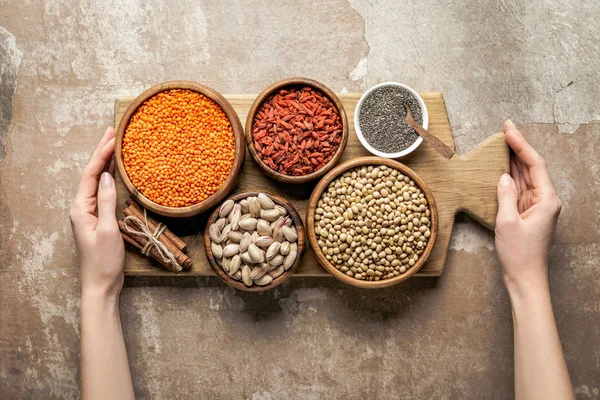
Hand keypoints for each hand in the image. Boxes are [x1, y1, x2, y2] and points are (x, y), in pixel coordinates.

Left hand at [70, 127, 123, 298]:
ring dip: (106, 162)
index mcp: (80, 208)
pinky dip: (110, 178)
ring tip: (115, 144)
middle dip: (102, 152)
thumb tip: (108, 176)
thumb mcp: (108, 229)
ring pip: (97, 181)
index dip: (102, 154)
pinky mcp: (98, 218)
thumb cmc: (103, 261)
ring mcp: (89, 212)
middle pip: (92, 174)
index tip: (113, 137)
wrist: (101, 284)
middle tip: (112, 131)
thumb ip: (106, 202)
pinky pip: (103, 192)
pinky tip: (116, 171)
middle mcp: (82, 207)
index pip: (91, 174)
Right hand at [495, 120, 561, 294]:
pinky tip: (503, 167)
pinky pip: (520, 190)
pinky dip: (511, 177)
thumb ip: (505, 196)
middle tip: (505, 128)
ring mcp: (537, 207)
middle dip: (518, 147)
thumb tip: (503, 177)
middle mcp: (545, 200)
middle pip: (532, 167)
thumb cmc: (520, 254)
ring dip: (514, 160)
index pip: (534, 164)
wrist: (525, 279)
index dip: (521, 145)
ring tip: (503, 142)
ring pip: (526, 177)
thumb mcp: (507, 222)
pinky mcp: (528, 214)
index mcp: (547, 200)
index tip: (508, 130)